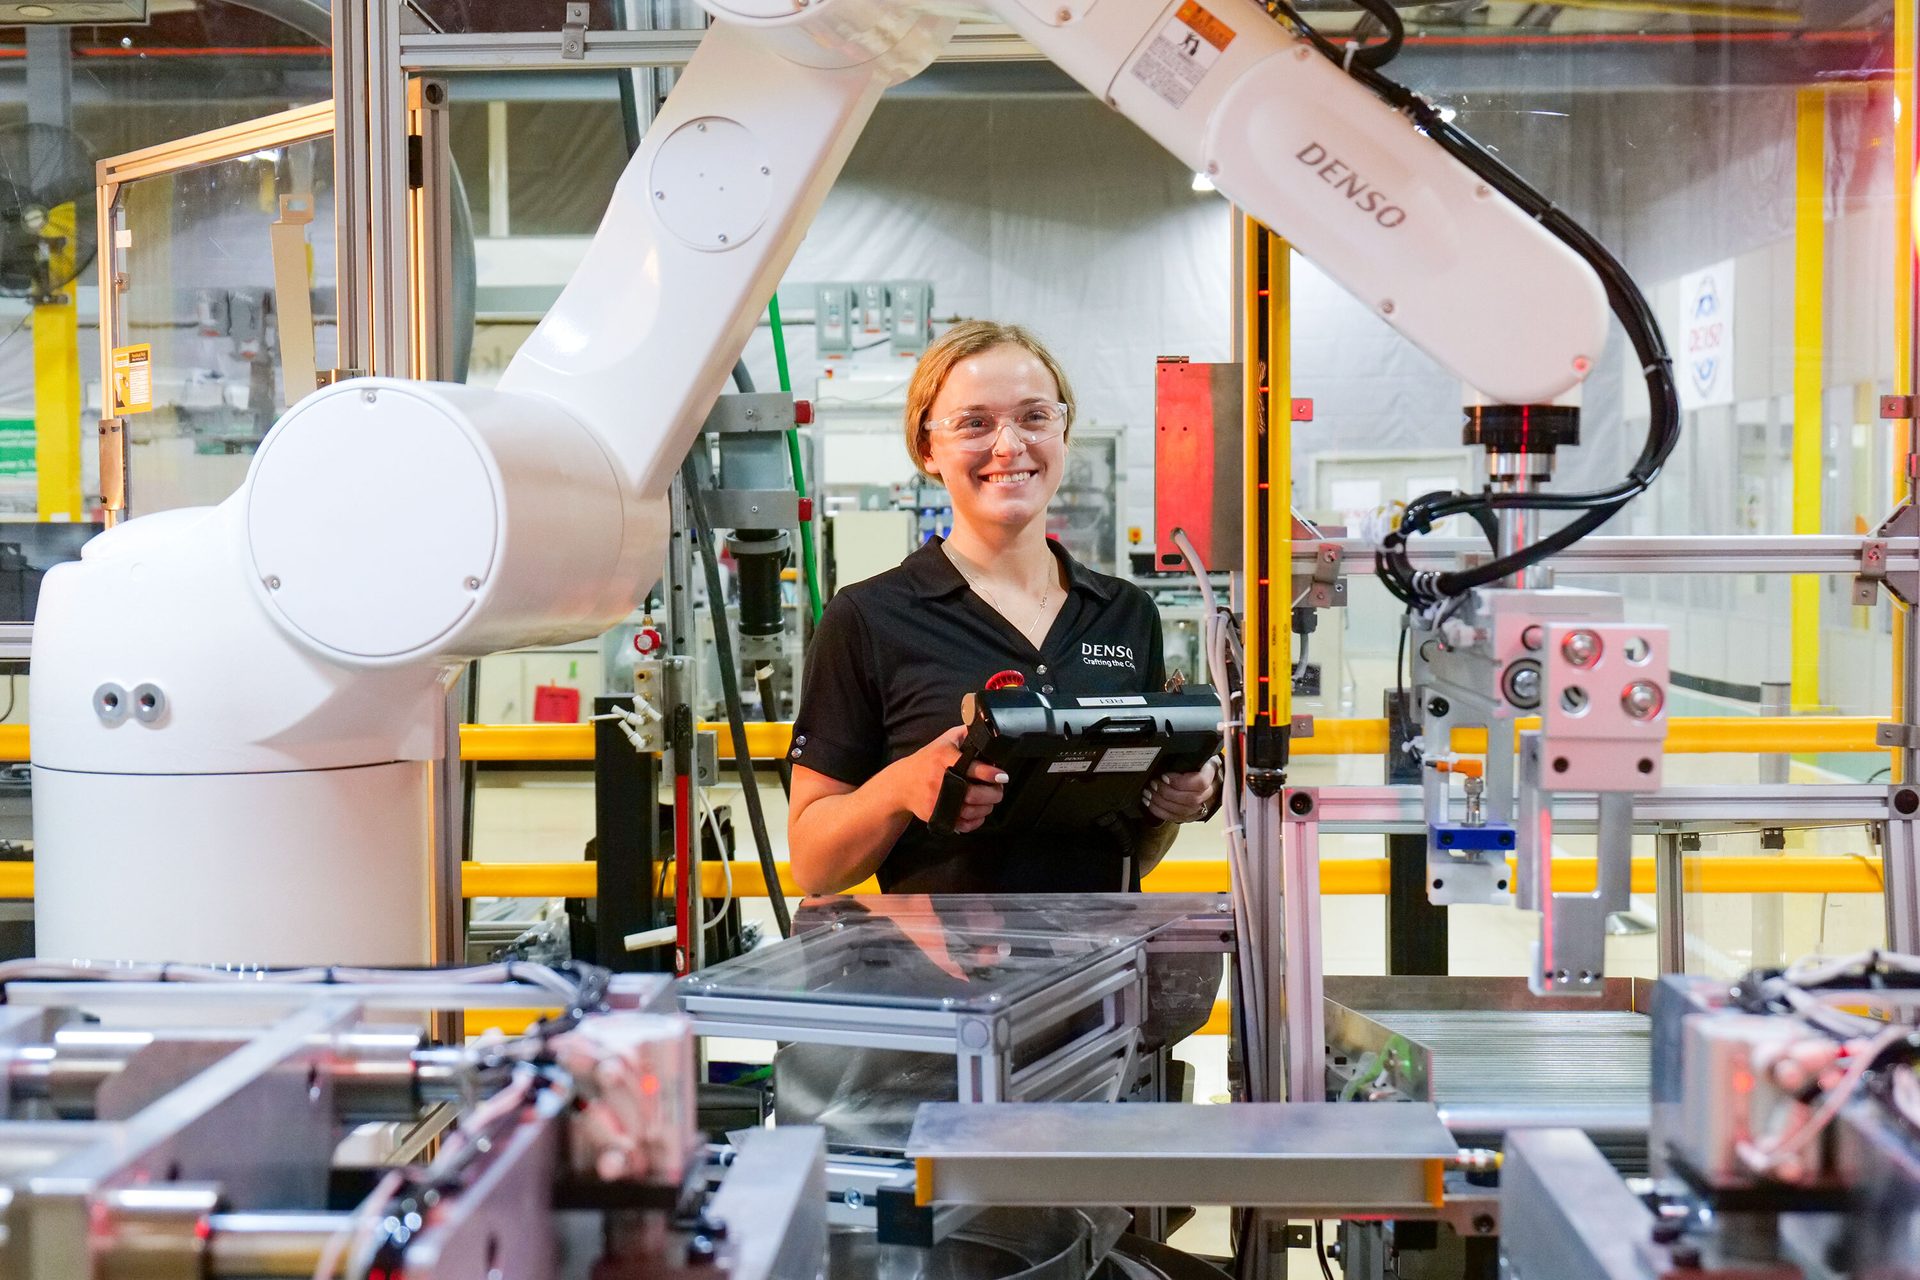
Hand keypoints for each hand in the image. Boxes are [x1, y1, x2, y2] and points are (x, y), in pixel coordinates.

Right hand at [892, 726, 1007, 833]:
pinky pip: (962, 824)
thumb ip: (964, 732)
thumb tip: (985, 726)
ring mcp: (937, 800)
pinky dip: (975, 822)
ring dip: (987, 807)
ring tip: (990, 800)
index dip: (991, 773)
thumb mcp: (944, 740)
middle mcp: (940, 780)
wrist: (903, 784)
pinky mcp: (936, 815)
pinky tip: (979, 814)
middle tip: (999, 789)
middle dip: (994, 793)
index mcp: (943, 758)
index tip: (1002, 775)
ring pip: (971, 811)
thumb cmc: (927, 760)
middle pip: (974, 794)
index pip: (972, 767)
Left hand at [1143, 759, 1218, 823]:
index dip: (1180, 781)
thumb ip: (1189, 754)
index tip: (1164, 776)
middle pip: (1190, 799)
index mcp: (1211, 774)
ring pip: (1181, 810)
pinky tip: (1149, 803)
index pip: (1200, 782)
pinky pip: (1175, 818)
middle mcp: (1209, 793)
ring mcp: (1201, 807)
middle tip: (1153, 783)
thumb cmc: (1198, 763)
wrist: (1209, 777)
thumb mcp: (1196, 753)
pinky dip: (1159, 811)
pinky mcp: (1191, 816)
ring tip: (1148, 793)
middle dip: (1167, 792)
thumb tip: (1171, 748)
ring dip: (1160, 802)